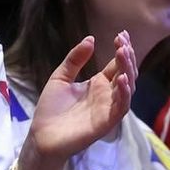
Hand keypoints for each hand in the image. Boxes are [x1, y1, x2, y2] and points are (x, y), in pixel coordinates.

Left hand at [17, 33, 136, 169]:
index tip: (121, 34)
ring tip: (123, 53)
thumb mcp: (60, 77)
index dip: (122, 49)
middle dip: (127, 56)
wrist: (41, 136)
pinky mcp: (106, 122)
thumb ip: (75, 60)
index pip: (117, 65)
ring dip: (128, 70)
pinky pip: (121, 107)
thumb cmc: (51, 109)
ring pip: (128, 88)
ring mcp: (108, 108)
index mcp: (98, 84)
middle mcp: (107, 95)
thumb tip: (90, 39)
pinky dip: (125, 93)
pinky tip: (123, 79)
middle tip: (122, 40)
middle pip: (126, 73)